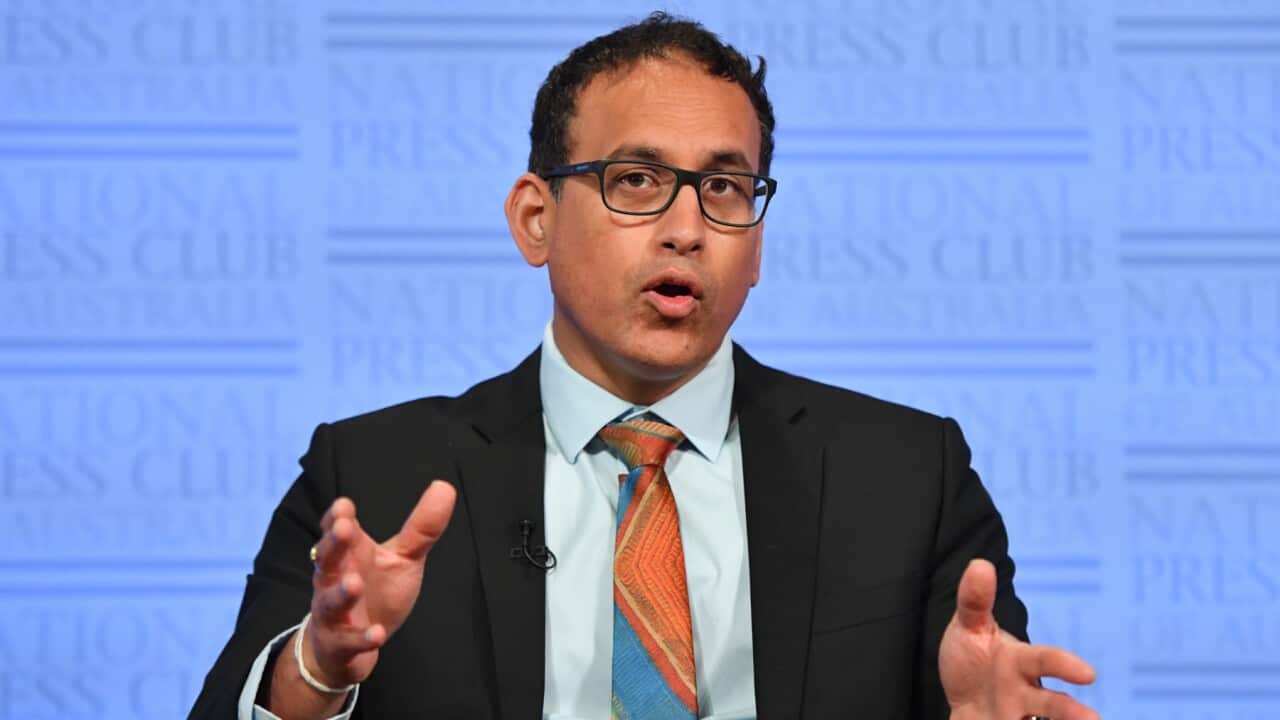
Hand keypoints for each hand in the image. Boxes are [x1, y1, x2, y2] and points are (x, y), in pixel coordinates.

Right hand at [302, 480, 457, 687]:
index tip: (344, 506)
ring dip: (342, 592)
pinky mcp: (340, 644)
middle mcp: (335, 579)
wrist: (346, 645)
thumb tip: (445, 486)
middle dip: (334, 544)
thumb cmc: (375, 590)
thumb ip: (421, 527)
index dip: (337, 518)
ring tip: (355, 582)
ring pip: (331, 601)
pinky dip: (361, 638)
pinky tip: (376, 634)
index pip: (335, 530)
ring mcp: (334, 613)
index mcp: (349, 554)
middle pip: (328, 559)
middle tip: (344, 528)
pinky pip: (347, 642)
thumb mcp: (402, 557)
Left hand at [939, 559, 1099, 719]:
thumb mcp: (969, 627)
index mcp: (1020, 662)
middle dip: (1072, 713)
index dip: (1064, 665)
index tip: (1088, 673)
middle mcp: (1025, 693)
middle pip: (1052, 704)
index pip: (1045, 661)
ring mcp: (1015, 716)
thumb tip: (980, 564)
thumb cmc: (973, 658)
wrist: (959, 696)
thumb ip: (974, 601)